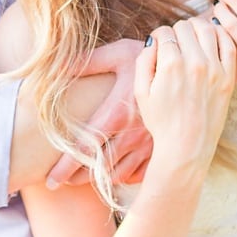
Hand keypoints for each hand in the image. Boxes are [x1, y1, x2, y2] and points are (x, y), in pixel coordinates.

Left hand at [46, 39, 151, 188]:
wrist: (186, 68)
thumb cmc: (146, 57)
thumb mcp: (117, 53)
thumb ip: (86, 62)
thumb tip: (53, 66)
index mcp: (118, 113)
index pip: (85, 148)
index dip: (65, 168)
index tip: (49, 181)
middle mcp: (134, 134)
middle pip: (98, 168)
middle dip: (75, 178)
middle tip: (57, 182)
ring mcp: (149, 144)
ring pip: (118, 174)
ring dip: (97, 180)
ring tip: (79, 179)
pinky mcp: (161, 148)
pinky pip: (139, 174)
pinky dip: (123, 177)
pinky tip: (111, 173)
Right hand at [134, 16, 236, 172]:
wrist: (186, 145)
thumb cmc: (161, 121)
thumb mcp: (140, 92)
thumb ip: (144, 61)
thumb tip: (153, 41)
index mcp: (170, 65)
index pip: (165, 32)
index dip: (158, 36)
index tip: (159, 45)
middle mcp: (194, 63)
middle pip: (185, 27)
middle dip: (176, 31)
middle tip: (175, 43)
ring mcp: (215, 69)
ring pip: (207, 29)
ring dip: (196, 28)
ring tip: (192, 36)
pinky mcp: (228, 77)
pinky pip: (228, 44)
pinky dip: (220, 34)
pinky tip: (212, 37)